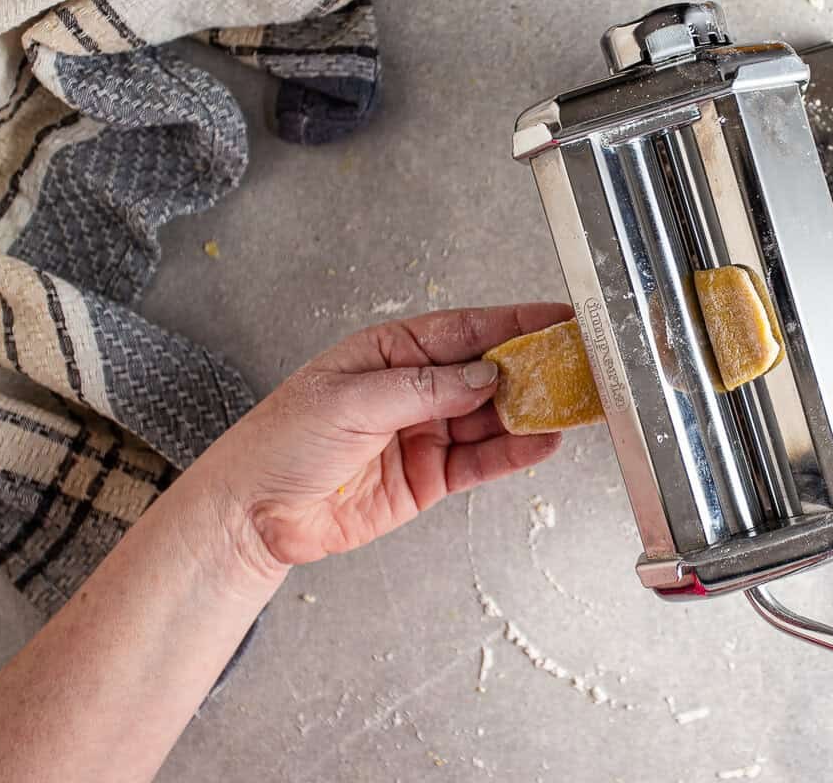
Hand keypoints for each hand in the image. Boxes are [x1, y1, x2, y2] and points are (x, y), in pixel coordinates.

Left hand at [196, 303, 572, 578]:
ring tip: (572, 405)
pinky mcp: (432, 477)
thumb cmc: (280, 443)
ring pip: (494, 417)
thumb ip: (422, 388)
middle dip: (536, 368)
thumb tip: (483, 375)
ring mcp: (427, 433)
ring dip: (533, 411)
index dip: (516, 322)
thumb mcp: (348, 400)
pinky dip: (517, 453)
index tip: (559, 317)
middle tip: (578, 365)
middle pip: (490, 373)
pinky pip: (484, 461)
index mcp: (392, 352)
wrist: (253, 515)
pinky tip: (543, 442)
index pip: (466, 330)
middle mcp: (416, 389)